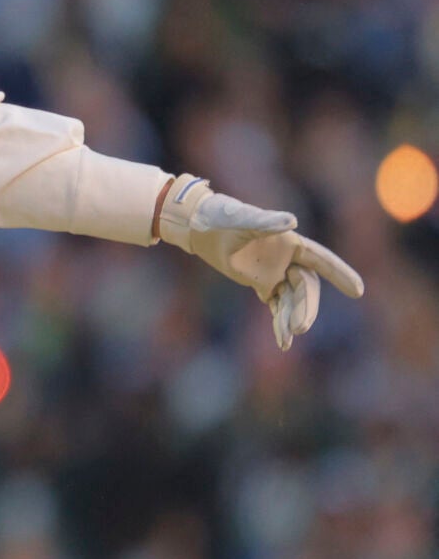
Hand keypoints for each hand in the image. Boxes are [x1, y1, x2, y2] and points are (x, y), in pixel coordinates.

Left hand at [158, 175, 364, 349]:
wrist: (201, 226)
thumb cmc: (222, 215)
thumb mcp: (241, 218)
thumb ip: (265, 221)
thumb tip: (292, 221)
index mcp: (291, 242)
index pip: (321, 260)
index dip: (339, 274)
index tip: (358, 291)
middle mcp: (289, 260)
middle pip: (306, 288)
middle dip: (306, 308)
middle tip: (300, 328)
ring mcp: (277, 274)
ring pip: (292, 301)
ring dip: (292, 319)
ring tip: (287, 337)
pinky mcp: (262, 284)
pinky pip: (277, 306)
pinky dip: (280, 323)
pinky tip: (282, 342)